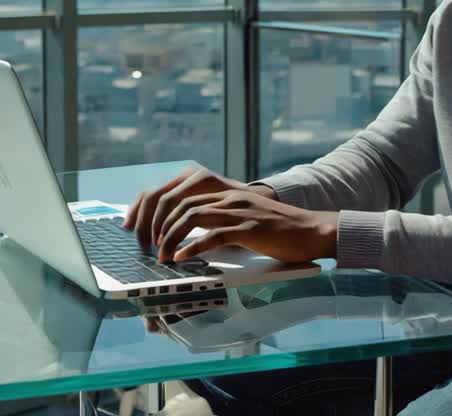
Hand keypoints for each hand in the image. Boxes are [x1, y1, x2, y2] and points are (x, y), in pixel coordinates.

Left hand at [122, 164, 277, 248]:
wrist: (312, 230)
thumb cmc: (279, 231)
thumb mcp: (244, 218)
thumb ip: (219, 219)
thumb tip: (189, 234)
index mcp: (225, 193)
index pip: (179, 194)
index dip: (154, 211)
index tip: (140, 230)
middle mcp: (228, 197)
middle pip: (179, 204)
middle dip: (157, 226)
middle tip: (147, 247)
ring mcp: (239, 211)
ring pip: (191, 216)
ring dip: (170, 237)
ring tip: (161, 256)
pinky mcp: (249, 228)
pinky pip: (213, 235)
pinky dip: (192, 247)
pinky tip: (181, 258)